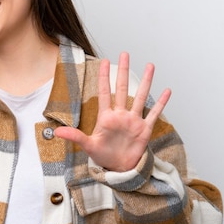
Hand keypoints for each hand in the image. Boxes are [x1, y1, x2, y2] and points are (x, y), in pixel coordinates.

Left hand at [54, 53, 170, 171]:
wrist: (119, 169)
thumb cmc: (103, 156)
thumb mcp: (88, 146)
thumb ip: (75, 136)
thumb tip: (56, 132)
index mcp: (106, 117)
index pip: (104, 92)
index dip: (104, 77)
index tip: (104, 61)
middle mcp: (120, 115)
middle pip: (122, 89)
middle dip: (123, 71)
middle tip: (124, 54)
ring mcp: (133, 121)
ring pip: (140, 97)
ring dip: (145, 82)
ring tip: (150, 66)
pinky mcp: (144, 130)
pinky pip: (154, 114)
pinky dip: (161, 103)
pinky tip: (167, 91)